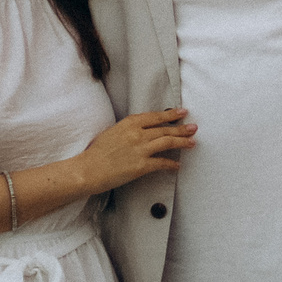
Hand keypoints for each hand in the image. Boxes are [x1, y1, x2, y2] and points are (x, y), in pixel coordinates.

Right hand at [82, 109, 196, 190]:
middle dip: (182, 129)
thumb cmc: (96, 153)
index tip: (182, 112)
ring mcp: (140, 149)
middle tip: (193, 128)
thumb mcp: (113, 132)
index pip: (155, 116)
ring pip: (168, 143)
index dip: (171, 114)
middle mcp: (137, 134)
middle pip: (165, 129)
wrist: (87, 169)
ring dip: (182, 142)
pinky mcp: (141, 166)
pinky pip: (162, 163)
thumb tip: (144, 131)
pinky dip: (172, 164)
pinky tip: (177, 165)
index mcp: (129, 123)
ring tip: (192, 143)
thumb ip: (129, 129)